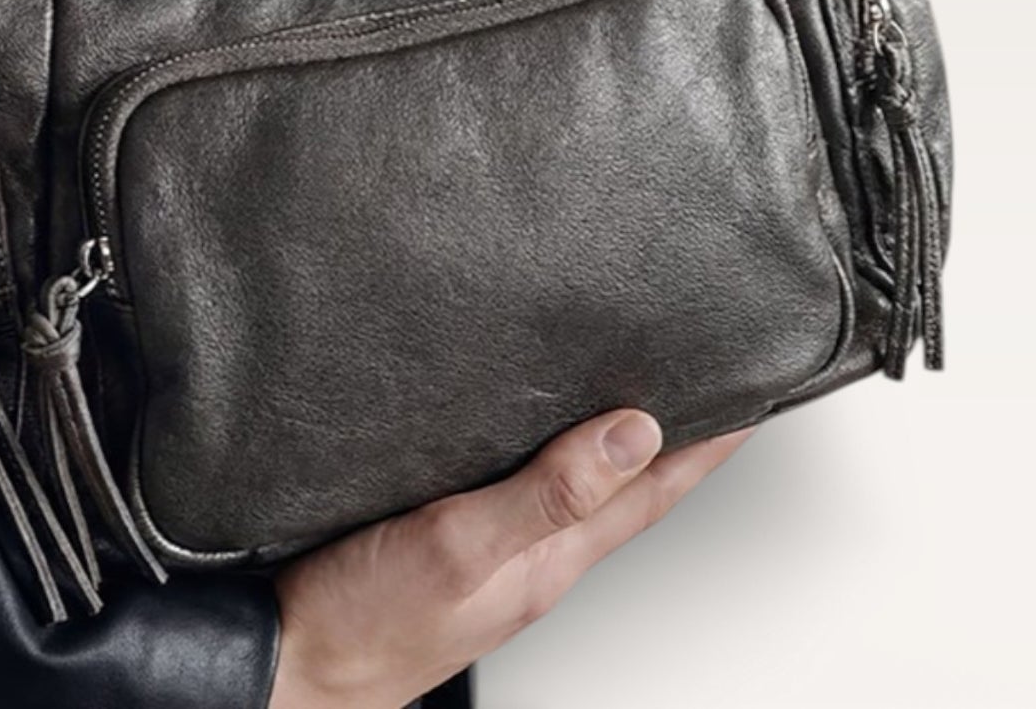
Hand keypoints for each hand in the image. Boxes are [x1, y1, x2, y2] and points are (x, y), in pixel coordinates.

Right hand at [267, 409, 755, 708]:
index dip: (711, 438)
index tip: (757, 388)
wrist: (278, 667)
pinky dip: (548, 445)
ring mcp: (494, 550)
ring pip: (578, 479)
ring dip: (618, 431)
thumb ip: (546, 492)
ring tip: (646, 377)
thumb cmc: (361, 628)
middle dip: (678, 427)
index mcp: (553, 557)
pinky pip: (522, 481)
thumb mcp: (459, 547)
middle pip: (630, 483)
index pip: (658, 487)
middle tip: (714, 366)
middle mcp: (535, 553)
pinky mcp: (447, 538)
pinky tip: (536, 419)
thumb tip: (636, 433)